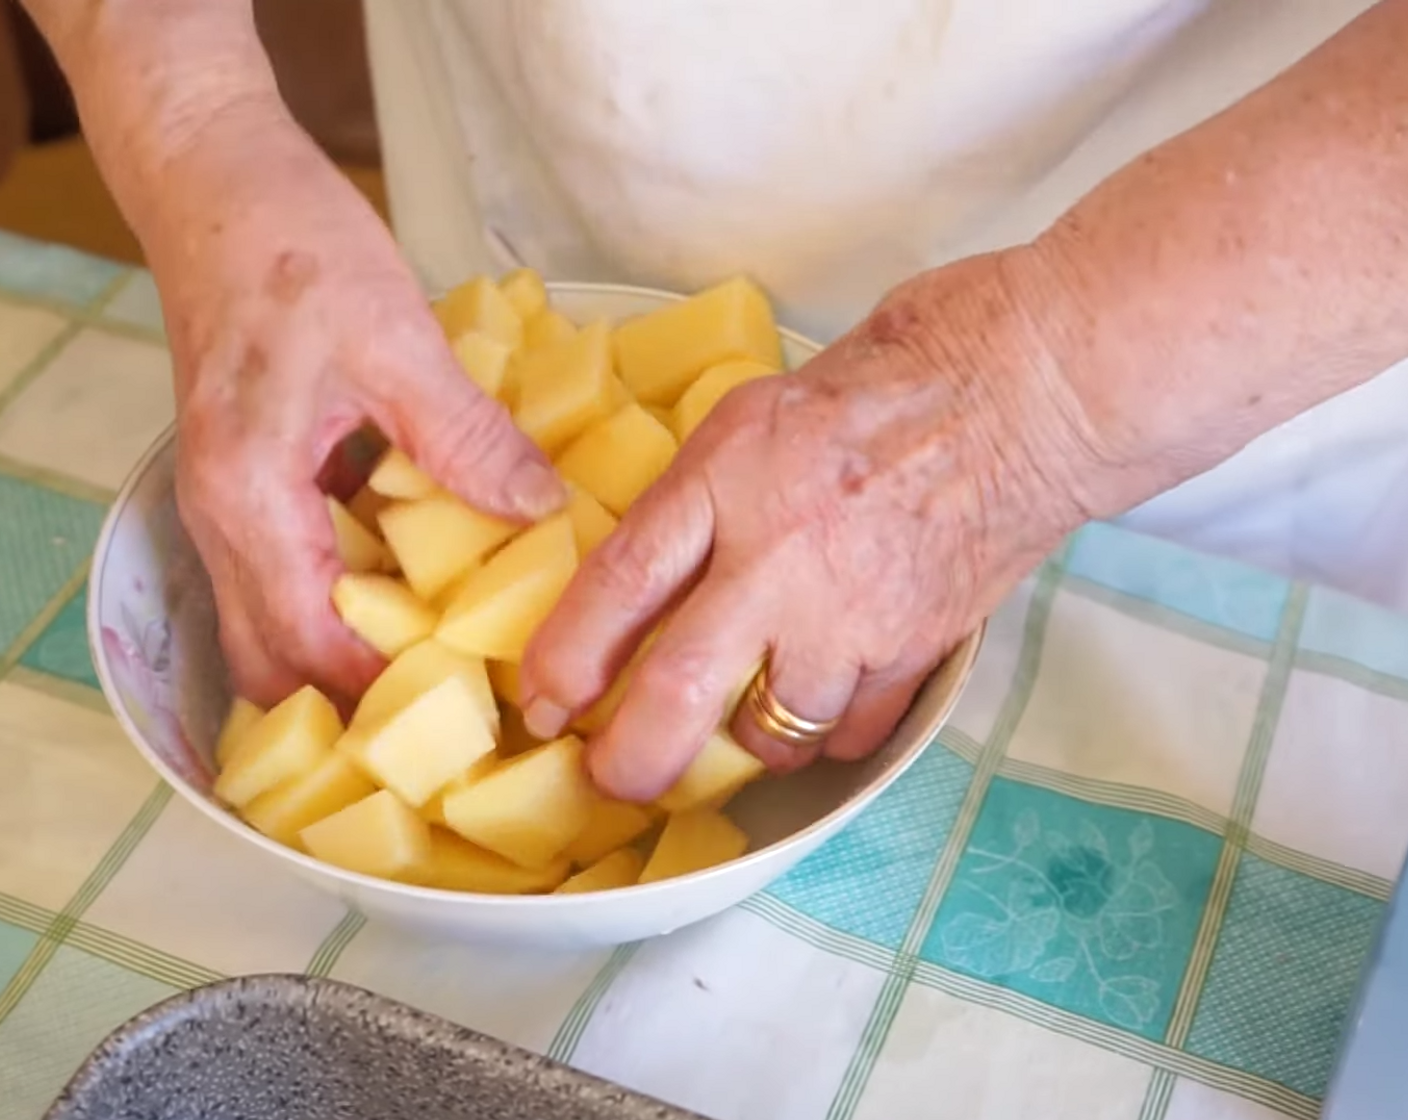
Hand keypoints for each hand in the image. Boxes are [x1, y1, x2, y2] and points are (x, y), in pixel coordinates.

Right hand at [150, 101, 562, 709]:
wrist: (217, 183)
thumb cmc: (291, 249)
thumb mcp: (395, 341)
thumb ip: (465, 438)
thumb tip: (539, 512)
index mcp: (250, 502)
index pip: (311, 651)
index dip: (388, 695)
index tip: (477, 710)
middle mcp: (226, 522)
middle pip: (280, 663)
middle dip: (361, 696)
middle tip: (466, 700)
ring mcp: (235, 504)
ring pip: (284, 622)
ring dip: (356, 649)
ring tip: (457, 655)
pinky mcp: (258, 479)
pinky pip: (299, 571)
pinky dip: (353, 595)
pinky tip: (428, 578)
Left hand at [520, 253, 1106, 799]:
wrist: (1028, 390)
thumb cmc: (896, 378)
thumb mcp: (758, 412)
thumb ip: (702, 499)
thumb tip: (655, 579)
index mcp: (731, 476)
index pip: (618, 585)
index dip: (567, 657)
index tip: (546, 700)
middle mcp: (782, 554)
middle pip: (677, 692)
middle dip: (629, 758)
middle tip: (613, 777)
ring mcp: (853, 612)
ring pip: (772, 730)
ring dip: (743, 742)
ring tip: (737, 720)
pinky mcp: (917, 647)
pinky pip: (852, 730)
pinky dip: (827, 730)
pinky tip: (824, 697)